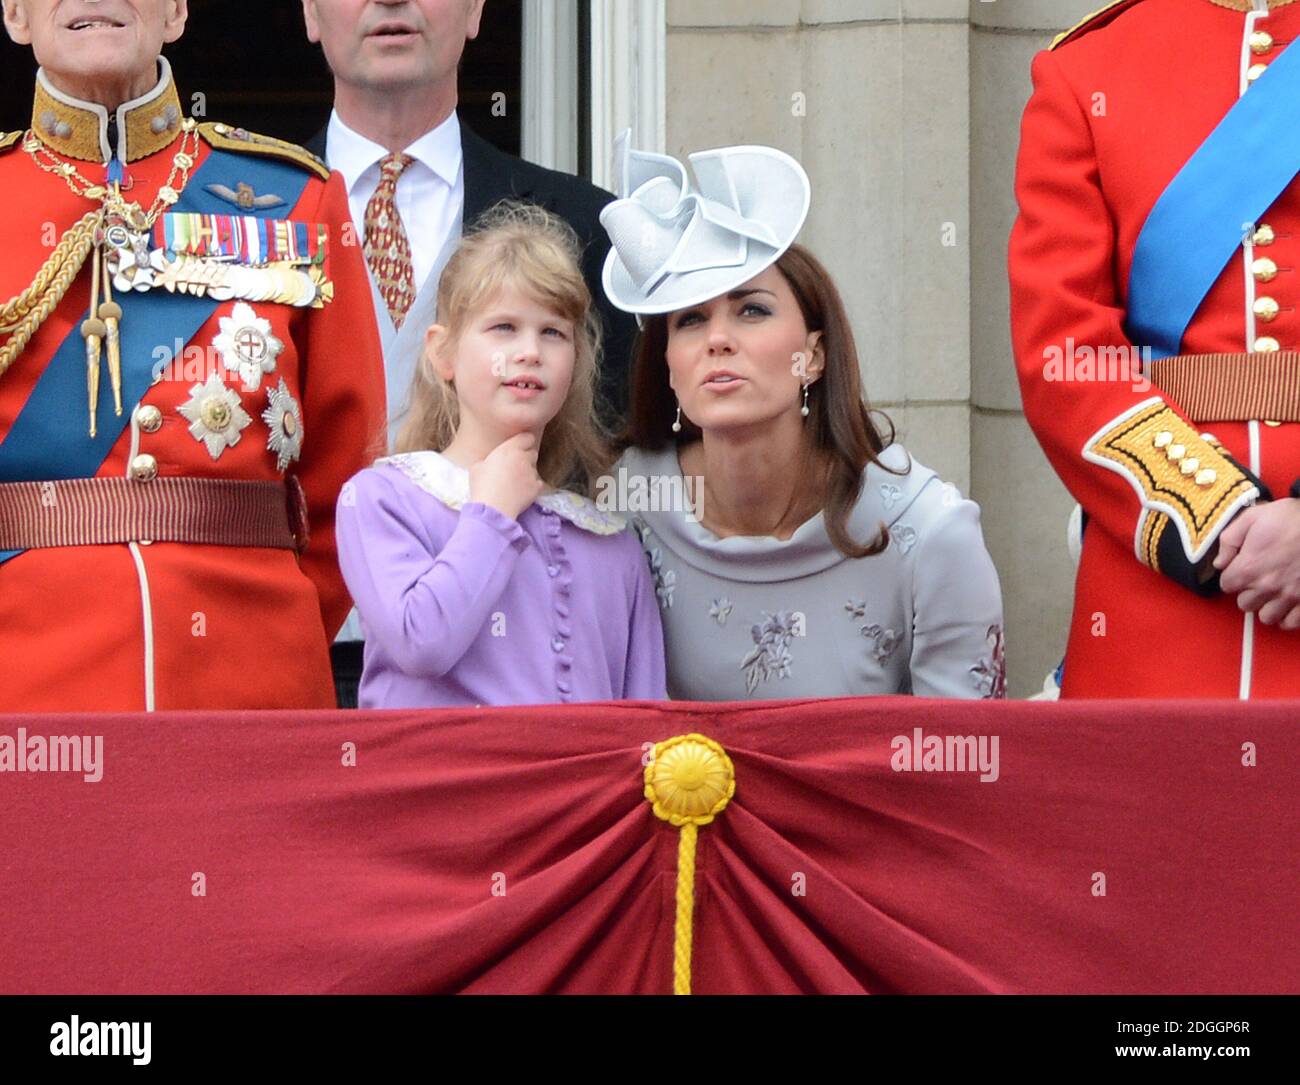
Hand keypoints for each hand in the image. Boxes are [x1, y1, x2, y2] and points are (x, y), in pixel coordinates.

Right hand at [468, 432, 543, 520]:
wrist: (493, 507)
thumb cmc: (482, 486)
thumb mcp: (477, 467)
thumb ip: (488, 460)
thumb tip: (489, 463)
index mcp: (509, 449)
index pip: (527, 437)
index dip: (524, 442)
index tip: (520, 447)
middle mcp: (523, 458)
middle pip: (532, 453)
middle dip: (526, 459)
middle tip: (516, 468)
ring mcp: (531, 472)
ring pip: (535, 469)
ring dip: (529, 473)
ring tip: (517, 483)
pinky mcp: (536, 487)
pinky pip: (538, 484)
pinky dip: (532, 487)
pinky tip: (522, 493)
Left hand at [1213, 499, 1299, 628]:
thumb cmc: (1292, 518)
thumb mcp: (1253, 517)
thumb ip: (1229, 540)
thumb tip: (1219, 562)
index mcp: (1248, 568)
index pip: (1226, 585)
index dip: (1233, 575)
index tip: (1243, 567)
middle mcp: (1266, 587)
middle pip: (1245, 603)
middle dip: (1249, 592)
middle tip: (1260, 578)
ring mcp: (1289, 596)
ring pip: (1266, 616)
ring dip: (1268, 606)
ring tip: (1275, 591)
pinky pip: (1290, 623)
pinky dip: (1288, 616)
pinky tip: (1289, 603)